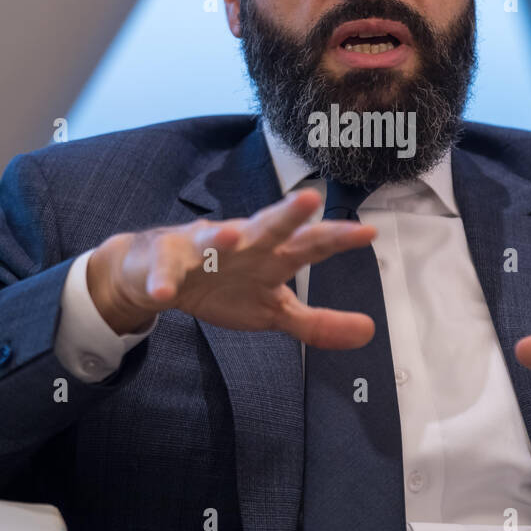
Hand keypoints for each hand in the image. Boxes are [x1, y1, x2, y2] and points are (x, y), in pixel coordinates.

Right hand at [87, 189, 377, 348]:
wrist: (161, 275)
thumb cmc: (226, 286)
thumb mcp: (274, 310)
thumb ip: (317, 323)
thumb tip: (369, 331)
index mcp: (272, 255)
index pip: (310, 244)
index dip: (337, 238)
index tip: (367, 232)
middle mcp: (243, 244)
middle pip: (268, 227)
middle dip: (288, 214)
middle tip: (309, 199)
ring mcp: (202, 248)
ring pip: (212, 238)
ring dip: (220, 237)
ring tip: (231, 235)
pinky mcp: (166, 262)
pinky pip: (165, 273)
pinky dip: (163, 282)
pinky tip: (163, 294)